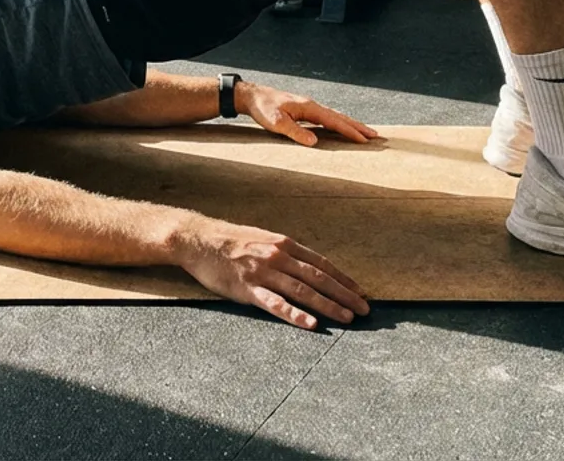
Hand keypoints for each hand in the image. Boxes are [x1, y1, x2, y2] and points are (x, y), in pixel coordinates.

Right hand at [172, 216, 369, 329]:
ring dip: (329, 306)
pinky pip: (276, 304)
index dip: (343, 278)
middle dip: (345, 295)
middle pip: (319, 278)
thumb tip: (305, 266)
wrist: (197, 239)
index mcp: (283, 244)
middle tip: (365, 309)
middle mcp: (278, 257)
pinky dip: (295, 315)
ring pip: (304, 292)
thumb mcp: (262, 238)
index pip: (321, 263)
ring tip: (347, 318)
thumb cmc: (229, 239)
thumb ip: (283, 252)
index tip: (360, 291)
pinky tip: (311, 325)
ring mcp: (263, 273)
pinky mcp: (247, 289)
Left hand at [235, 83, 379, 145]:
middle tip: (375, 135)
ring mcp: (309, 107)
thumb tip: (315, 142)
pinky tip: (340, 128)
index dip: (350, 131)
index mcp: (309, 108)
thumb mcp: (277, 123)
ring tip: (364, 132)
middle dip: (358, 127)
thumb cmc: (263, 108)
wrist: (253, 96)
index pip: (334, 121)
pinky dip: (338, 123)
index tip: (365, 139)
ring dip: (350, 125)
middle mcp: (312, 106)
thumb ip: (296, 132)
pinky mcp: (304, 110)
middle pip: (340, 117)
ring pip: (335, 116)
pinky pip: (327, 118)